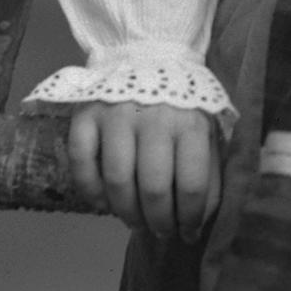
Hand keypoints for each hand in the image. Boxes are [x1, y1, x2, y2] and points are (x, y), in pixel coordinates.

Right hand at [64, 101, 220, 240]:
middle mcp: (153, 118)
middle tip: (161, 232)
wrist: (148, 56)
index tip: (188, 234)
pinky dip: (91, 191)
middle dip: (159, 222)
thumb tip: (198, 223)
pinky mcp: (86, 116)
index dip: (190, 219)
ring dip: (126, 212)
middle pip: (153, 189)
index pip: (192, 186)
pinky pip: (82, 164)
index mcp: (190, 124)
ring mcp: (116, 116)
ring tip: (135, 222)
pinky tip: (105, 203)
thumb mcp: (207, 132)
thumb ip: (208, 173)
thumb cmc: (182, 106)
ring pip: (117, 181)